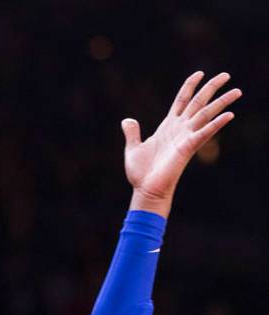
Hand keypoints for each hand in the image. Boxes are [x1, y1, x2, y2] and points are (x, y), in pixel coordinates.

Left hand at [123, 71, 240, 215]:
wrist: (145, 189)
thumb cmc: (141, 173)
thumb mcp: (133, 148)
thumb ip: (132, 133)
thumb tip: (127, 120)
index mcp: (168, 126)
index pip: (181, 100)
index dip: (190, 86)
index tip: (199, 73)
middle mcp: (179, 129)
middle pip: (198, 103)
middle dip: (211, 88)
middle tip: (226, 74)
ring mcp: (185, 137)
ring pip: (206, 114)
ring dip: (222, 102)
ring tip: (237, 91)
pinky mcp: (188, 148)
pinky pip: (204, 133)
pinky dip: (216, 124)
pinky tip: (229, 115)